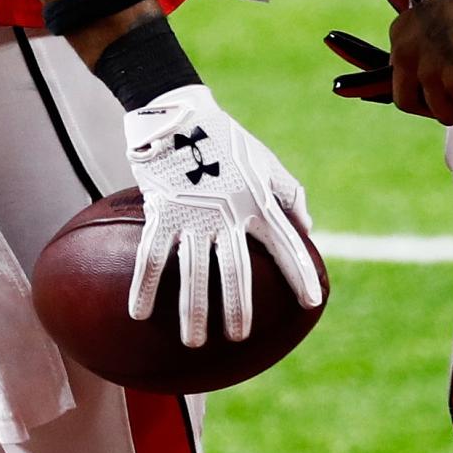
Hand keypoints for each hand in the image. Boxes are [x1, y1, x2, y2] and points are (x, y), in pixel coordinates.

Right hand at [124, 83, 324, 346]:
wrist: (178, 110)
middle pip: (236, 270)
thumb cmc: (225, 138)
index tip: (312, 302)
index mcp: (257, 200)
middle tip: (238, 337)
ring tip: (194, 342)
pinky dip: (145, 286)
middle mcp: (228, 213)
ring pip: (194, 272)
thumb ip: (289, 194)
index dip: (299, 272)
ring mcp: (193, 214)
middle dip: (238, 308)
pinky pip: (152, 255)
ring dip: (194, 310)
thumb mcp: (265, 160)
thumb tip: (308, 227)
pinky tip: (139, 313)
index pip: (285, 242)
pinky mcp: (162, 210)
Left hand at [325, 0, 452, 148]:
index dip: (420, 89)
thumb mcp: (429, 17)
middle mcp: (407, 55)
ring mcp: (431, 69)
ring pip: (440, 112)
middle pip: (406, 102)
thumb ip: (423, 45)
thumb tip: (432, 76)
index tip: (438, 89)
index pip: (397, 79)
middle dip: (430, 107)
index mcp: (398, 36)